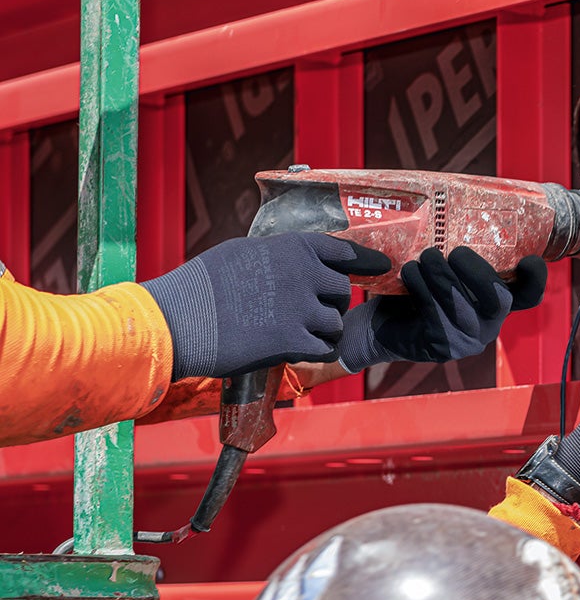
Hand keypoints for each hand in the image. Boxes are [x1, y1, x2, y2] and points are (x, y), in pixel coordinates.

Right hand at [141, 232, 388, 379]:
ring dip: (320, 331)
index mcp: (292, 247)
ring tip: (288, 331)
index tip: (382, 266)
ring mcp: (301, 307)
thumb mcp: (244, 253)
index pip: (343, 252)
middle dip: (328, 304)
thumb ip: (280, 257)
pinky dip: (316, 352)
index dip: (364, 261)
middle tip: (301, 313)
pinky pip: (327, 348)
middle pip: (341, 292)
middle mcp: (303, 273)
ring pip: (335, 323)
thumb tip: (301, 261)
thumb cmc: (203, 285)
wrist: (178, 320)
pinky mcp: (294, 341)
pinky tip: (296, 350)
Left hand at [336, 247, 547, 371]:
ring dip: (442, 276)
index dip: (535, 279)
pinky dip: (421, 287)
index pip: (529, 296)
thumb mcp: (444, 271)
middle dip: (477, 272)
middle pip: (499, 300)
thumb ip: (456, 255)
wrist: (384, 327)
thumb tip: (455, 207)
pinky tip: (410, 273)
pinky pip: (434, 313)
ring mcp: (467, 340)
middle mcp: (489, 325)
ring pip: (461, 305)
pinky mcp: (441, 347)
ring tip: (426, 256)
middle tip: (454, 253)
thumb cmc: (418, 290)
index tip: (529, 259)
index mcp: (496, 304)